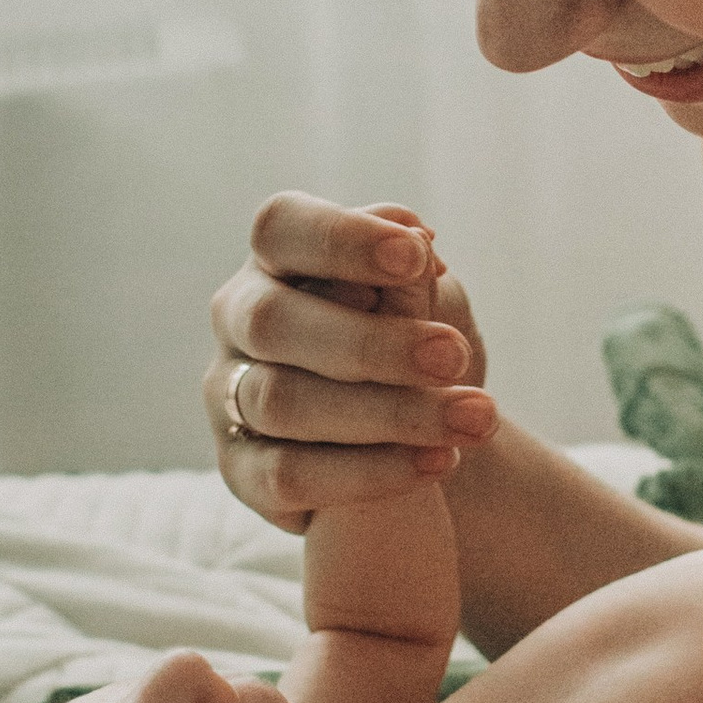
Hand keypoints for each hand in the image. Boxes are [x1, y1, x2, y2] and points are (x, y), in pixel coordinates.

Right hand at [207, 196, 497, 533]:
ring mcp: (228, 398)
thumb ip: (410, 276)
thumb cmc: (413, 351)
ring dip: (388, 413)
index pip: (281, 227)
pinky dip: (369, 470)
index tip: (416, 256)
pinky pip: (290, 474)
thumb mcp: (425, 304)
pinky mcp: (242, 471)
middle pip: (271, 321)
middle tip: (454, 356)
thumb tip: (413, 237)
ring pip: (282, 402)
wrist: (416, 441)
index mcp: (277, 260)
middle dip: (369, 341)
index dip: (341, 239)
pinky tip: (437, 460)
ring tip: (474, 418)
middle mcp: (238, 321)